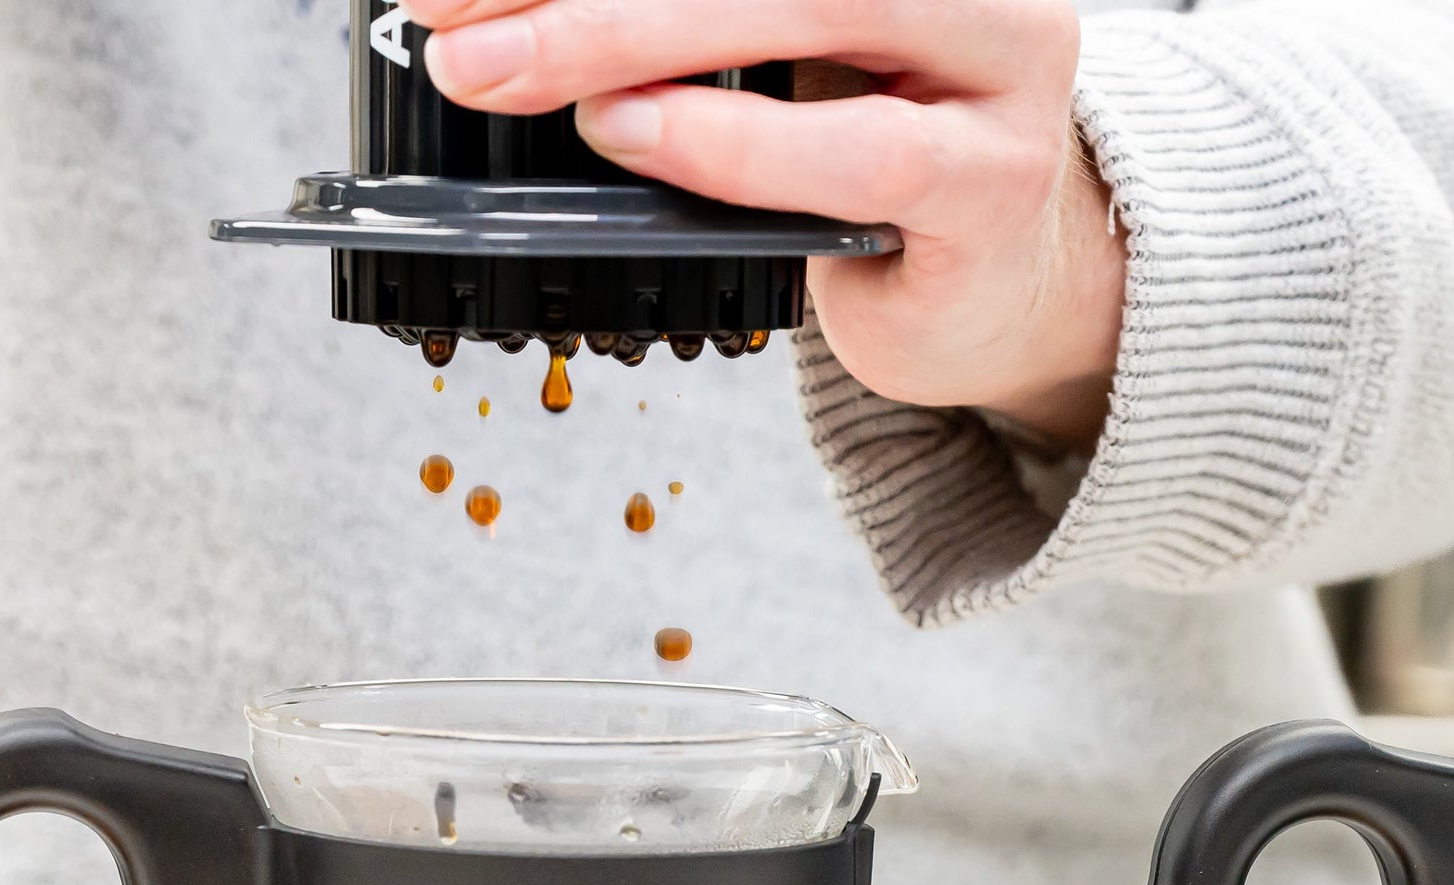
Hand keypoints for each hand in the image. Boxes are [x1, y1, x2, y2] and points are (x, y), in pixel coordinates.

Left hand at [401, 0, 1125, 447]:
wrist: (1000, 289)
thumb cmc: (878, 163)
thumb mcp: (782, 56)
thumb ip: (691, 31)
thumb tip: (513, 19)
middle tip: (452, 15)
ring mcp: (997, 64)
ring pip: (808, 13)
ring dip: (631, 41)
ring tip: (504, 72)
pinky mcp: (991, 181)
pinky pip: (854, 154)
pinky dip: (727, 145)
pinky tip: (631, 134)